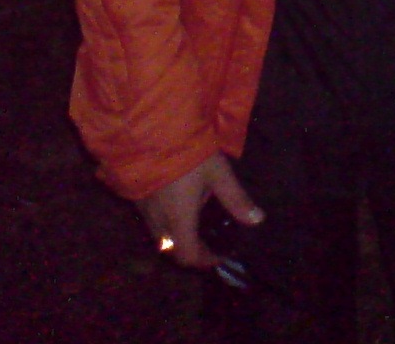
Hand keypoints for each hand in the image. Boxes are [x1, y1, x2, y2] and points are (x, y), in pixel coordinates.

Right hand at [136, 152, 261, 269]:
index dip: (205, 261)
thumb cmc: (189, 153)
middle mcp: (158, 221)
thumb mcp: (219, 174)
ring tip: (198, 228)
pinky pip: (151, 223)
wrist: (151, 133)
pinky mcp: (137, 199)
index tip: (220, 256)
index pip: (188, 255)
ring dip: (177, 240)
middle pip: (172, 251)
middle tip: (210, 245)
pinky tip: (180, 210)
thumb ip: (236, 199)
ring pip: (159, 238)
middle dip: (191, 252)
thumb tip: (257, 220)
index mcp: (179, 219)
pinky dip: (167, 227)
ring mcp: (144, 211)